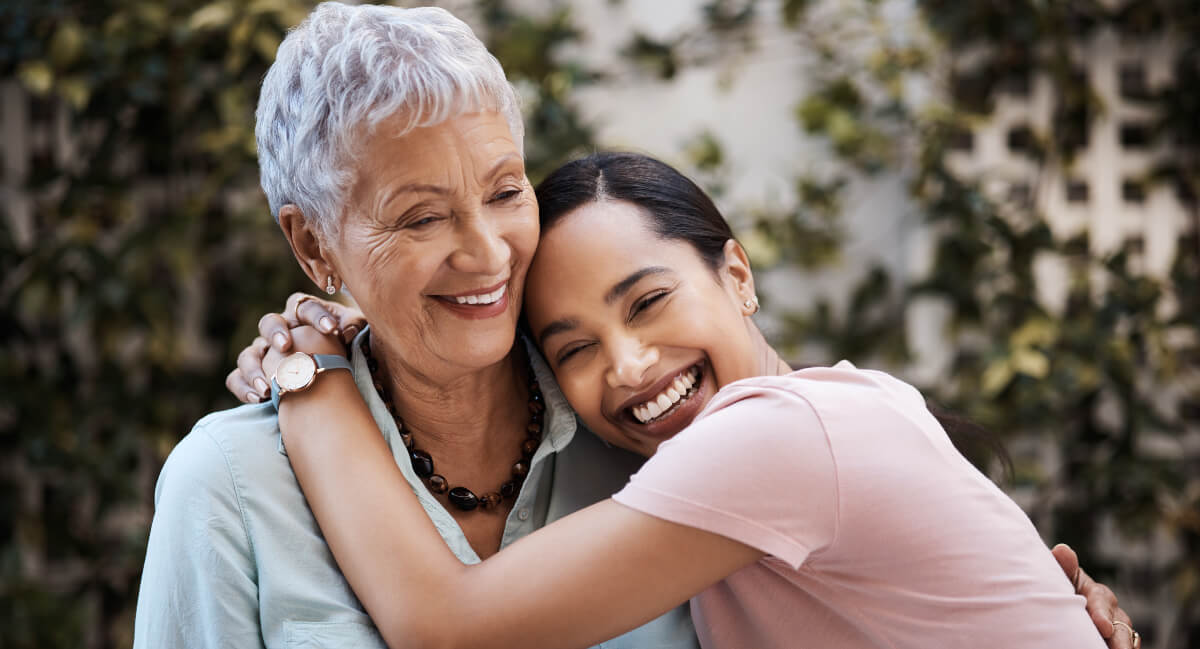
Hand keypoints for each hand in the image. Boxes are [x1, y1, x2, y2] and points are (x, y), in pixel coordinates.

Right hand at [225, 293, 366, 402]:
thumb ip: (353, 325)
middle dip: (275, 333)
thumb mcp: (351, 333)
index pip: (304, 306)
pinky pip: (237, 379)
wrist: (330, 373)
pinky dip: (243, 388)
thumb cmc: (342, 346)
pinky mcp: (252, 375)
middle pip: (269, 323)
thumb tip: (348, 331)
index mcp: (302, 315)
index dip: (317, 316)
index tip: (332, 329)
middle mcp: (279, 331)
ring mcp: (262, 353)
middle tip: (285, 346)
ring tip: (268, 387)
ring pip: (248, 354)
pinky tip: (259, 398)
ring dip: (255, 368)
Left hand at [1053, 544, 1138, 648]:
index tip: (1104, 627)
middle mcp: (1113, 613)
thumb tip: (1062, 549)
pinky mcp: (1117, 643)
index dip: (1102, 615)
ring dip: (1123, 647)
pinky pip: (1125, 647)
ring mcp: (1118, 630)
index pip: (1102, 602)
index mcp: (1098, 594)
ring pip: (1126, 641)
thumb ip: (1064, 567)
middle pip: (1120, 628)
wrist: (1064, 604)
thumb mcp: (1063, 577)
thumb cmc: (1063, 587)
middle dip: (1119, 640)